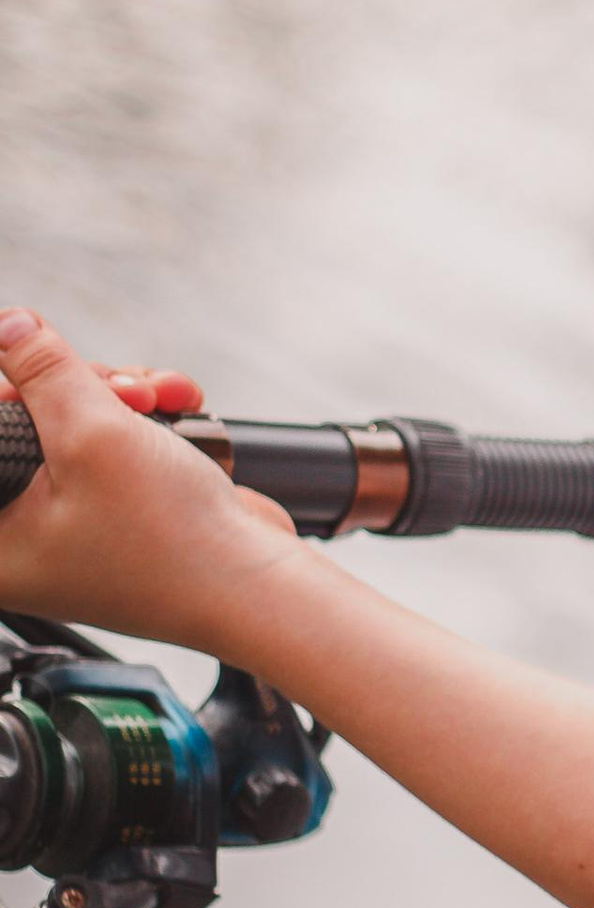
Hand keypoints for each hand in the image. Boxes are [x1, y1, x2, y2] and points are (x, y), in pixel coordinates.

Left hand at [0, 311, 301, 648]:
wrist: (255, 584)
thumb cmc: (172, 543)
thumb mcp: (94, 435)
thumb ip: (41, 369)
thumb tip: (7, 324)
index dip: (12, 393)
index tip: (49, 378)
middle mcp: (21, 534)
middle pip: (23, 418)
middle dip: (79, 386)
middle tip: (122, 393)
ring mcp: (71, 520)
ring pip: (73, 419)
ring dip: (121, 395)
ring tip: (160, 402)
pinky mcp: (114, 507)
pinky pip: (112, 439)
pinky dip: (145, 417)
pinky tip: (176, 410)